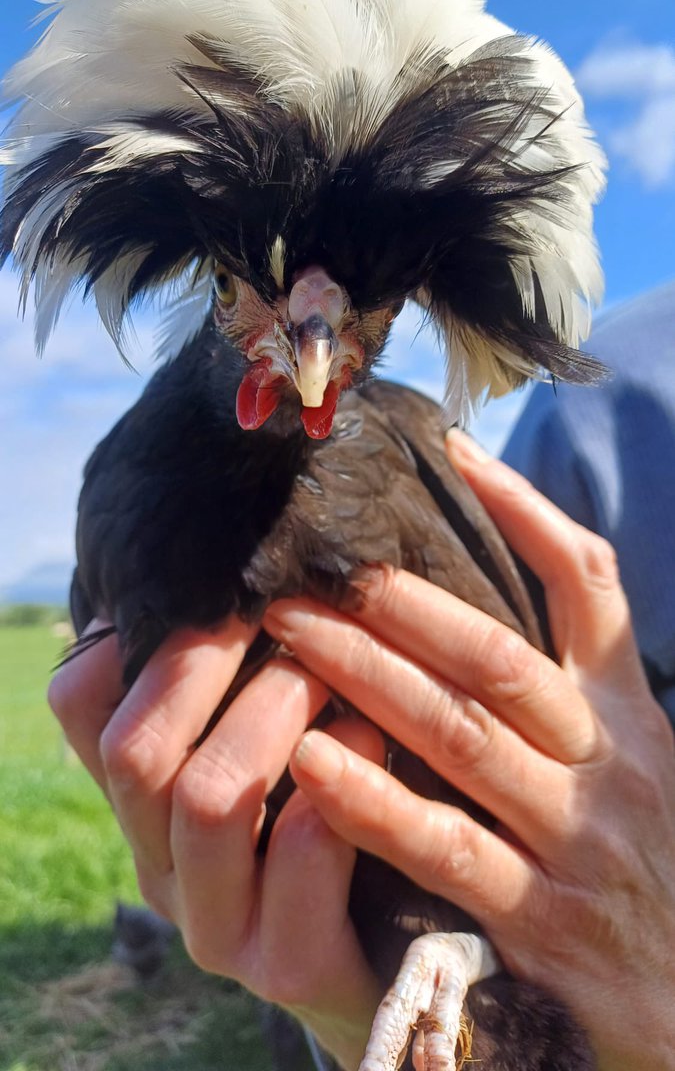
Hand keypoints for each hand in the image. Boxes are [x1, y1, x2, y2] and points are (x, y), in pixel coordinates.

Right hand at [48, 621, 382, 1069]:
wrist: (391, 961)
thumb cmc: (336, 819)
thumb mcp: (275, 742)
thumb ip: (243, 680)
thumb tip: (233, 569)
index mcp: (144, 803)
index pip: (81, 704)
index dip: (127, 632)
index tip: (202, 583)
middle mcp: (162, 866)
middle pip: (136, 748)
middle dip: (209, 661)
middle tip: (278, 609)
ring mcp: (218, 926)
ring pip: (207, 799)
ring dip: (273, 713)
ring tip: (327, 670)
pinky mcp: (291, 965)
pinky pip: (301, 856)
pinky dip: (340, 776)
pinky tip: (373, 733)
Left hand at [265, 431, 674, 1070]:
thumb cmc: (632, 858)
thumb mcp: (623, 759)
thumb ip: (561, 688)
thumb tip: (465, 600)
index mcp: (624, 710)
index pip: (590, 585)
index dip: (525, 512)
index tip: (454, 453)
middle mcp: (608, 759)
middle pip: (497, 655)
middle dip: (397, 604)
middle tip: (308, 566)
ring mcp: (578, 837)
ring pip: (463, 735)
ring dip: (367, 678)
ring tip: (289, 635)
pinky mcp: (544, 920)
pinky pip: (448, 846)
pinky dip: (376, 801)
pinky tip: (310, 764)